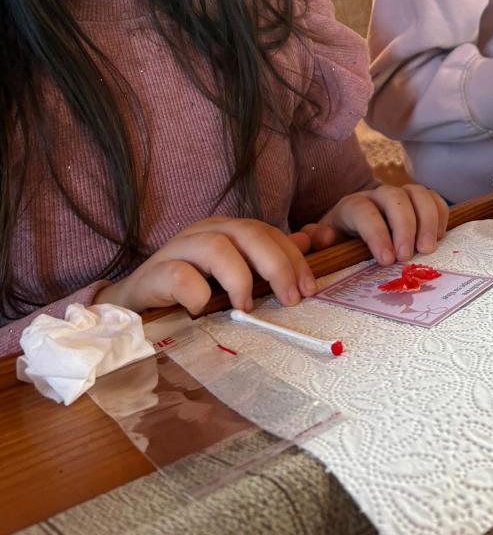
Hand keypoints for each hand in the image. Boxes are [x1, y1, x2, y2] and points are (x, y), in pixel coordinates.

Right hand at [93, 217, 316, 315]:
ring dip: (239, 278)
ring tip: (246, 306)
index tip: (310, 288)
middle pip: (247, 233)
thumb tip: (309, 243)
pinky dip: (197, 293)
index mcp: (225, 230)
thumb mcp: (233, 276)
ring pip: (216, 247)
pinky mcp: (153, 275)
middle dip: (277, 265)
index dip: (293, 257)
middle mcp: (204, 233)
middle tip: (291, 299)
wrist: (134, 306)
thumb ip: (267, 260)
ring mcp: (177, 250)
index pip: (266, 232)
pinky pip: (179, 276)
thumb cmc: (190, 291)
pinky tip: (204, 310)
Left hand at [299, 184, 449, 265]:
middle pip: (394, 198)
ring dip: (427, 219)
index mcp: (351, 206)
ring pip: (418, 193)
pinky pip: (433, 198)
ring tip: (428, 249)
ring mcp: (400, 196)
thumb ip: (316, 240)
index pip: (363, 211)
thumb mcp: (321, 243)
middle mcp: (376, 195)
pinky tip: (440, 237)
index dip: (376, 233)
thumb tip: (324, 236)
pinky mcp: (417, 202)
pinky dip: (440, 214)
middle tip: (408, 256)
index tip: (387, 260)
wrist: (349, 231)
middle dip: (404, 226)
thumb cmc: (338, 242)